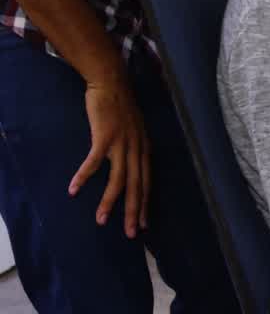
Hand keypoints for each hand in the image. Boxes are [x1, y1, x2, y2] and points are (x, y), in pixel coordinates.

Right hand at [69, 67, 150, 238]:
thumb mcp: (135, 131)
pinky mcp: (105, 136)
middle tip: (132, 233)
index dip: (146, 203)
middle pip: (137, 186)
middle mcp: (137, 149)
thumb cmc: (120, 108)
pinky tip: (74, 189)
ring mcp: (122, 143)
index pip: (147, 182)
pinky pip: (94, 161)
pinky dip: (85, 176)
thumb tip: (133, 167)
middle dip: (135, 211)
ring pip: (119, 179)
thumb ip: (134, 149)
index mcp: (144, 149)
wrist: (112, 83)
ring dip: (109, 201)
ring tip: (102, 220)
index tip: (144, 224)